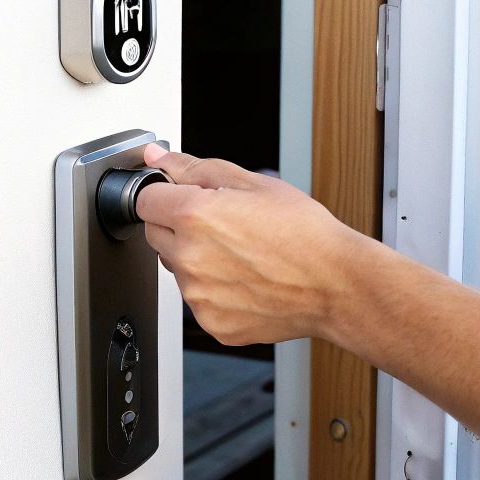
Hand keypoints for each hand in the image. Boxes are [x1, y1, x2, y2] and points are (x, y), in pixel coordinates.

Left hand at [135, 145, 372, 344]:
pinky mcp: (211, 322)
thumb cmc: (303, 233)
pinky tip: (246, 280)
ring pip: (177, 269)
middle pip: (155, 234)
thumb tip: (157, 158)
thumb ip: (195, 168)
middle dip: (179, 225)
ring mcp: (198, 295)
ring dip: (196, 259)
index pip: (145, 200)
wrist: (335, 284)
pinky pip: (198, 300)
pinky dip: (215, 291)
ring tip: (242, 255)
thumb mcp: (252, 183)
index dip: (165, 195)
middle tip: (223, 226)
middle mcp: (188, 257)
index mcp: (194, 216)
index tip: (183, 199)